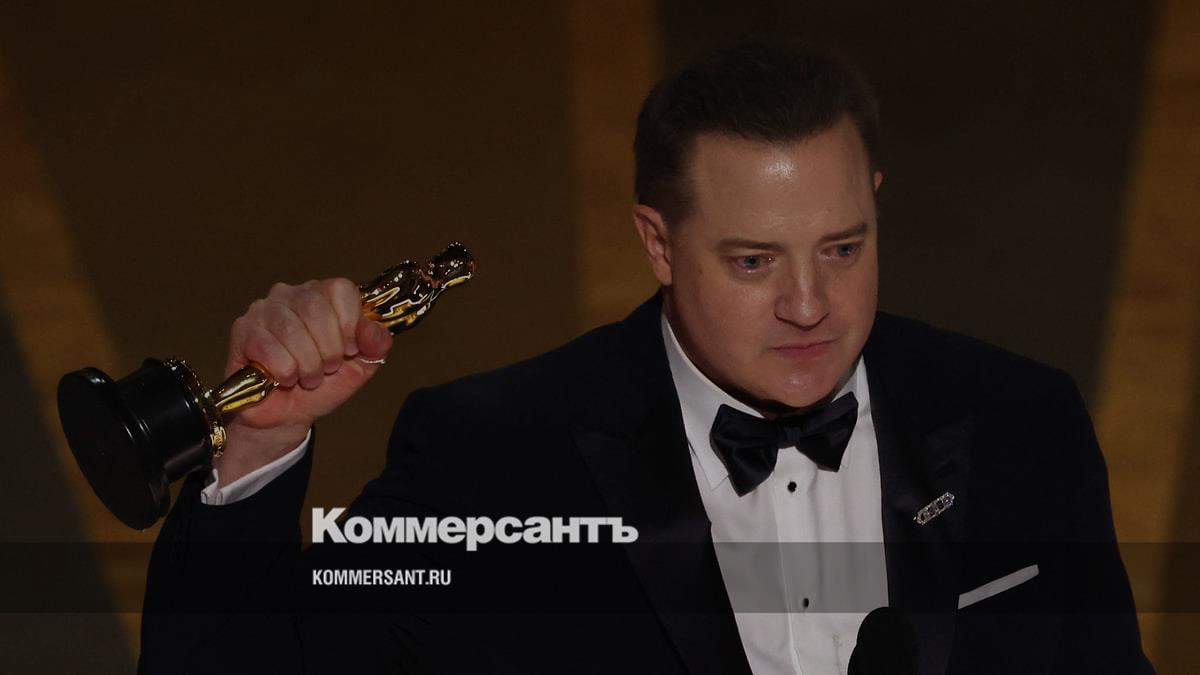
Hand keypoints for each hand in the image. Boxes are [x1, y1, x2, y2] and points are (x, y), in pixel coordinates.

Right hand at [213, 278, 393, 484]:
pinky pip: (268, 348)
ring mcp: (263, 310)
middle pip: (315, 307)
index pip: (340, 288)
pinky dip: (284, 371)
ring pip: (291, 330)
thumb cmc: (323, 384)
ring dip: (307, 364)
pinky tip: (284, 378)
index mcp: (322, 295)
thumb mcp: (361, 365)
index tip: (350, 349)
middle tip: (327, 368)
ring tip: (307, 377)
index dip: (349, 323)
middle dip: (328, 349)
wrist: (289, 415)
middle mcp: (291, 295)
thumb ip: (375, 344)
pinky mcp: (242, 331)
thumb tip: (371, 329)